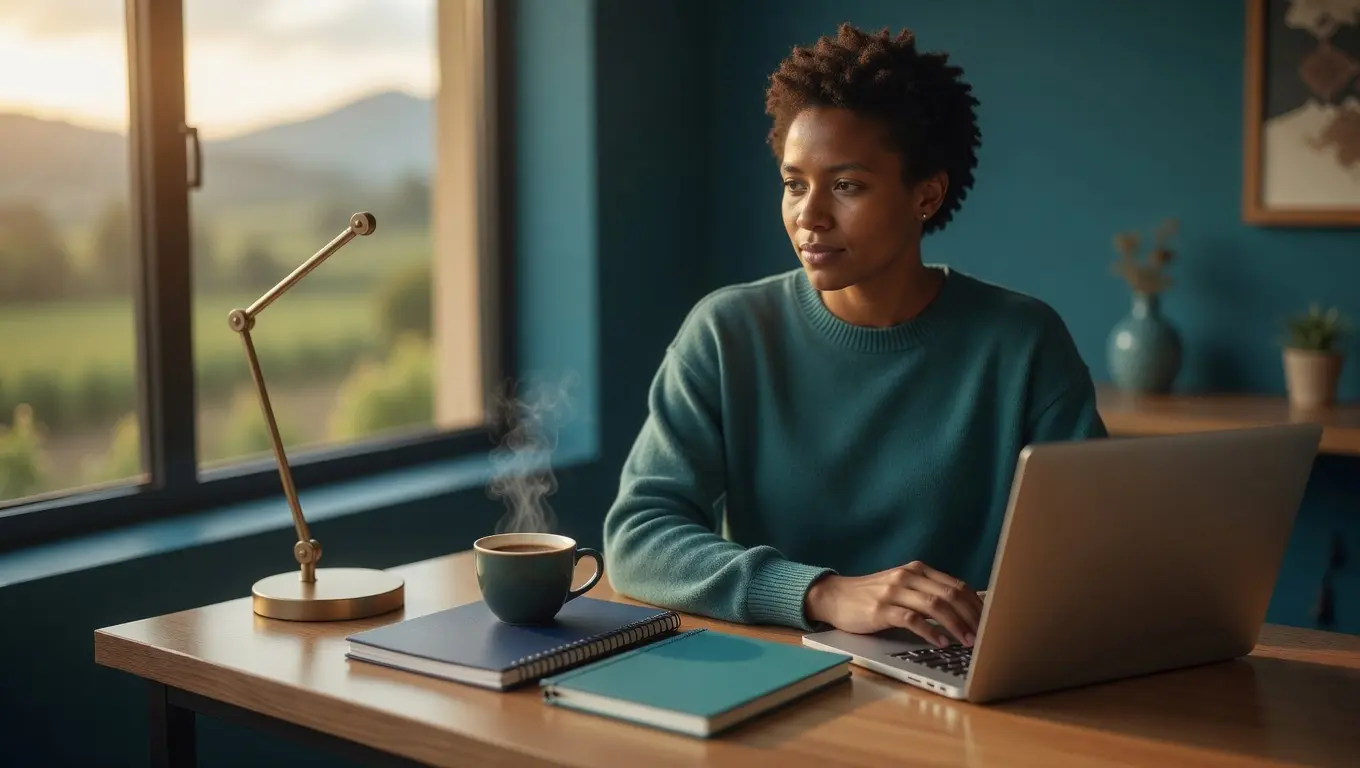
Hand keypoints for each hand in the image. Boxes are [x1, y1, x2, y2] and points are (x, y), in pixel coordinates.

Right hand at [804, 561, 983, 646]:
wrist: (835, 596)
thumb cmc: (871, 596)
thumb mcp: (902, 587)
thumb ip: (927, 593)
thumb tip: (963, 612)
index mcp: (917, 570)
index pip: (957, 585)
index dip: (977, 604)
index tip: (991, 622)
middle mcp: (908, 576)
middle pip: (951, 594)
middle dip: (972, 617)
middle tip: (985, 636)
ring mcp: (894, 591)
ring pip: (935, 605)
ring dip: (956, 625)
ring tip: (968, 642)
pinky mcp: (881, 609)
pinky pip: (911, 619)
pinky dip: (930, 631)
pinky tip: (940, 642)